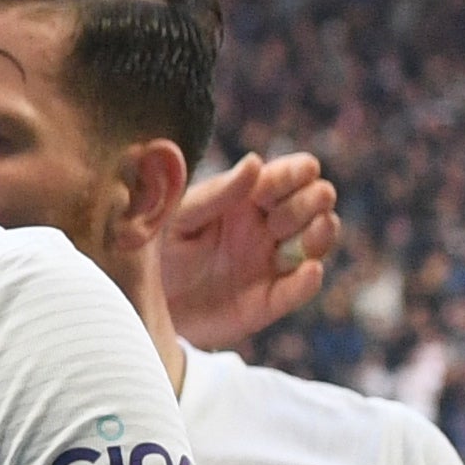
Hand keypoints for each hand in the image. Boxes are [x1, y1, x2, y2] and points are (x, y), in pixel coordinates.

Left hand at [160, 150, 337, 351]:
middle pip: (312, 204)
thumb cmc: (159, 250)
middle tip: (295, 208)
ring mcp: (272, 263)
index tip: (299, 171)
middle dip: (312, 201)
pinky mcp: (269, 300)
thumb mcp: (179, 218)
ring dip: (321, 234)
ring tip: (315, 230)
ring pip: (316, 241)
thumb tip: (255, 162)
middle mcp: (268, 227)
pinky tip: (309, 270)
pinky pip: (298, 290)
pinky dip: (307, 281)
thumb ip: (217, 194)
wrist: (143, 303)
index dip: (297, 172)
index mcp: (247, 198)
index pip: (288, 176)